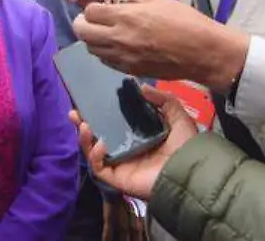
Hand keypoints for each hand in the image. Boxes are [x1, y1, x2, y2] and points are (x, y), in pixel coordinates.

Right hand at [71, 86, 198, 198]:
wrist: (190, 169)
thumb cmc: (185, 145)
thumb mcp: (177, 116)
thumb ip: (162, 100)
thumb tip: (141, 86)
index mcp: (138, 136)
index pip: (112, 124)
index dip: (99, 113)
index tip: (88, 100)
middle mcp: (126, 149)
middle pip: (97, 136)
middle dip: (82, 124)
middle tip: (74, 112)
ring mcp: (120, 164)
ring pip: (93, 152)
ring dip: (83, 138)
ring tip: (82, 124)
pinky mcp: (118, 178)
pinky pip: (99, 168)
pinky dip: (94, 156)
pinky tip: (99, 144)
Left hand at [72, 0, 248, 91]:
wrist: (202, 52)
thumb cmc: (184, 21)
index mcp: (125, 17)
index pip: (90, 12)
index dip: (92, 8)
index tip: (99, 8)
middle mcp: (118, 38)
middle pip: (83, 33)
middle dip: (82, 24)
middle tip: (89, 20)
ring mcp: (122, 57)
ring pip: (91, 49)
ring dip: (92, 39)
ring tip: (102, 33)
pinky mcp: (130, 71)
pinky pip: (106, 62)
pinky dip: (104, 53)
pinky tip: (114, 47)